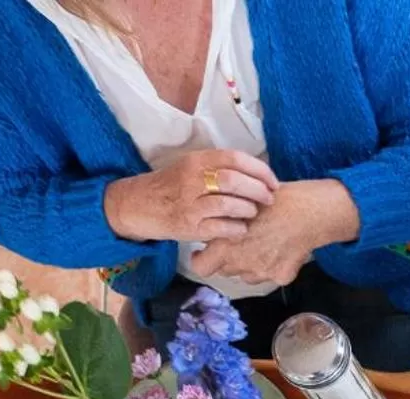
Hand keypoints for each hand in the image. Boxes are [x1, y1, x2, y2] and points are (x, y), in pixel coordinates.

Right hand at [103, 148, 279, 243]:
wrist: (137, 204)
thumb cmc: (172, 186)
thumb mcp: (191, 167)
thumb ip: (219, 167)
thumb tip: (258, 175)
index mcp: (196, 160)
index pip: (235, 158)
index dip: (259, 170)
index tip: (272, 182)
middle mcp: (191, 179)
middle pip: (234, 181)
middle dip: (258, 190)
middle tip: (269, 199)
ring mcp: (189, 204)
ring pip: (228, 204)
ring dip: (248, 209)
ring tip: (252, 213)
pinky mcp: (188, 226)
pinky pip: (220, 227)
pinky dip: (237, 228)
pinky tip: (240, 228)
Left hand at [190, 179, 359, 287]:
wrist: (309, 212)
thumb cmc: (274, 200)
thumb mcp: (239, 203)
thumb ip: (222, 221)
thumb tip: (212, 226)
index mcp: (226, 245)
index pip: (201, 267)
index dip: (200, 260)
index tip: (204, 253)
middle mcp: (241, 263)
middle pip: (224, 271)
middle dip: (227, 259)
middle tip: (237, 244)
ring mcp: (262, 272)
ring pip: (246, 275)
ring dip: (248, 265)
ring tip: (261, 245)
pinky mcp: (281, 277)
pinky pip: (269, 276)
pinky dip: (272, 266)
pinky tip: (280, 250)